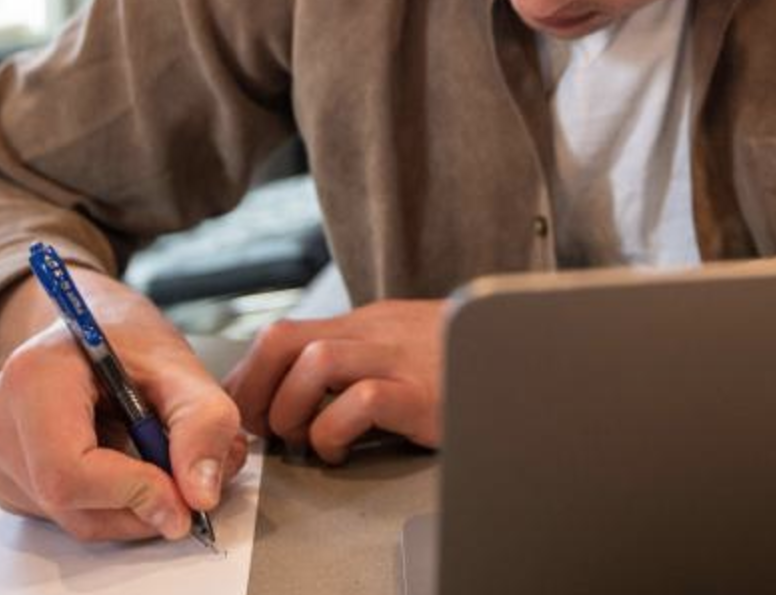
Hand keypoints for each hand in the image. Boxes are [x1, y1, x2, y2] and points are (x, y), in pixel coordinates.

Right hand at [0, 270, 247, 541]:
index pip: (68, 470)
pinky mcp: (0, 478)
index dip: (132, 494)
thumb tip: (200, 495)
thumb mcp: (180, 365)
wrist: (86, 331)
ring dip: (128, 508)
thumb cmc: (127, 340)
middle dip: (139, 506)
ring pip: (69, 518)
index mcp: (32, 378)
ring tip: (153, 460)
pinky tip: (120, 462)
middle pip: (69, 502)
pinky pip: (60, 516)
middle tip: (185, 485)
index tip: (186, 499)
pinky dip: (106, 505)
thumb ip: (203, 422)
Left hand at [223, 299, 443, 463]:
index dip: (250, 377)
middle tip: (266, 431)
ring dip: (293, 409)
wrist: (527, 355)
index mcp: (367, 324)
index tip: (248, 414)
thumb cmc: (463, 363)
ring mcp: (400, 359)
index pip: (282, 332)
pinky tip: (342, 450)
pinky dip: (336, 430)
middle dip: (257, 389)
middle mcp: (377, 332)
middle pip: (284, 338)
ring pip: (315, 361)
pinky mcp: (424, 393)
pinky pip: (362, 400)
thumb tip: (301, 388)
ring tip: (306, 441)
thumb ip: (361, 359)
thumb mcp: (405, 349)